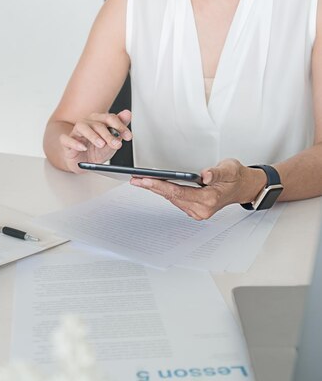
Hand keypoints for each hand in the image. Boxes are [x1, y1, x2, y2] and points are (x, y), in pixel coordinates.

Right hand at [60, 110, 132, 172]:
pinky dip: (74, 143)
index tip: (128, 136)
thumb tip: (127, 113)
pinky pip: (66, 139)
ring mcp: (75, 132)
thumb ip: (119, 129)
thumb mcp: (111, 142)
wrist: (84, 163)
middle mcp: (86, 123)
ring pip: (82, 127)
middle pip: (97, 124)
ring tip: (101, 144)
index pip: (109, 118)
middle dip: (108, 134)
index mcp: (98, 121)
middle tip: (116, 144)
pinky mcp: (66, 142)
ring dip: (93, 135)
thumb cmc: (96, 151)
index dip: (120, 126)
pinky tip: (82, 147)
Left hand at [129, 159, 265, 219]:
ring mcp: (197, 211)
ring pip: (172, 199)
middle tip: (135, 179)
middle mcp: (202, 209)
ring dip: (156, 190)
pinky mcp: (194, 210)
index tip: (147, 180)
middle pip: (172, 197)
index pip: (179, 192)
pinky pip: (175, 200)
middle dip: (152, 187)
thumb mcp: (229, 169)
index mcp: (210, 199)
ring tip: (140, 181)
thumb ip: (217, 172)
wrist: (243, 187)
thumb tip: (204, 174)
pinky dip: (165, 192)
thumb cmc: (236, 177)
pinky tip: (154, 185)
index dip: (161, 185)